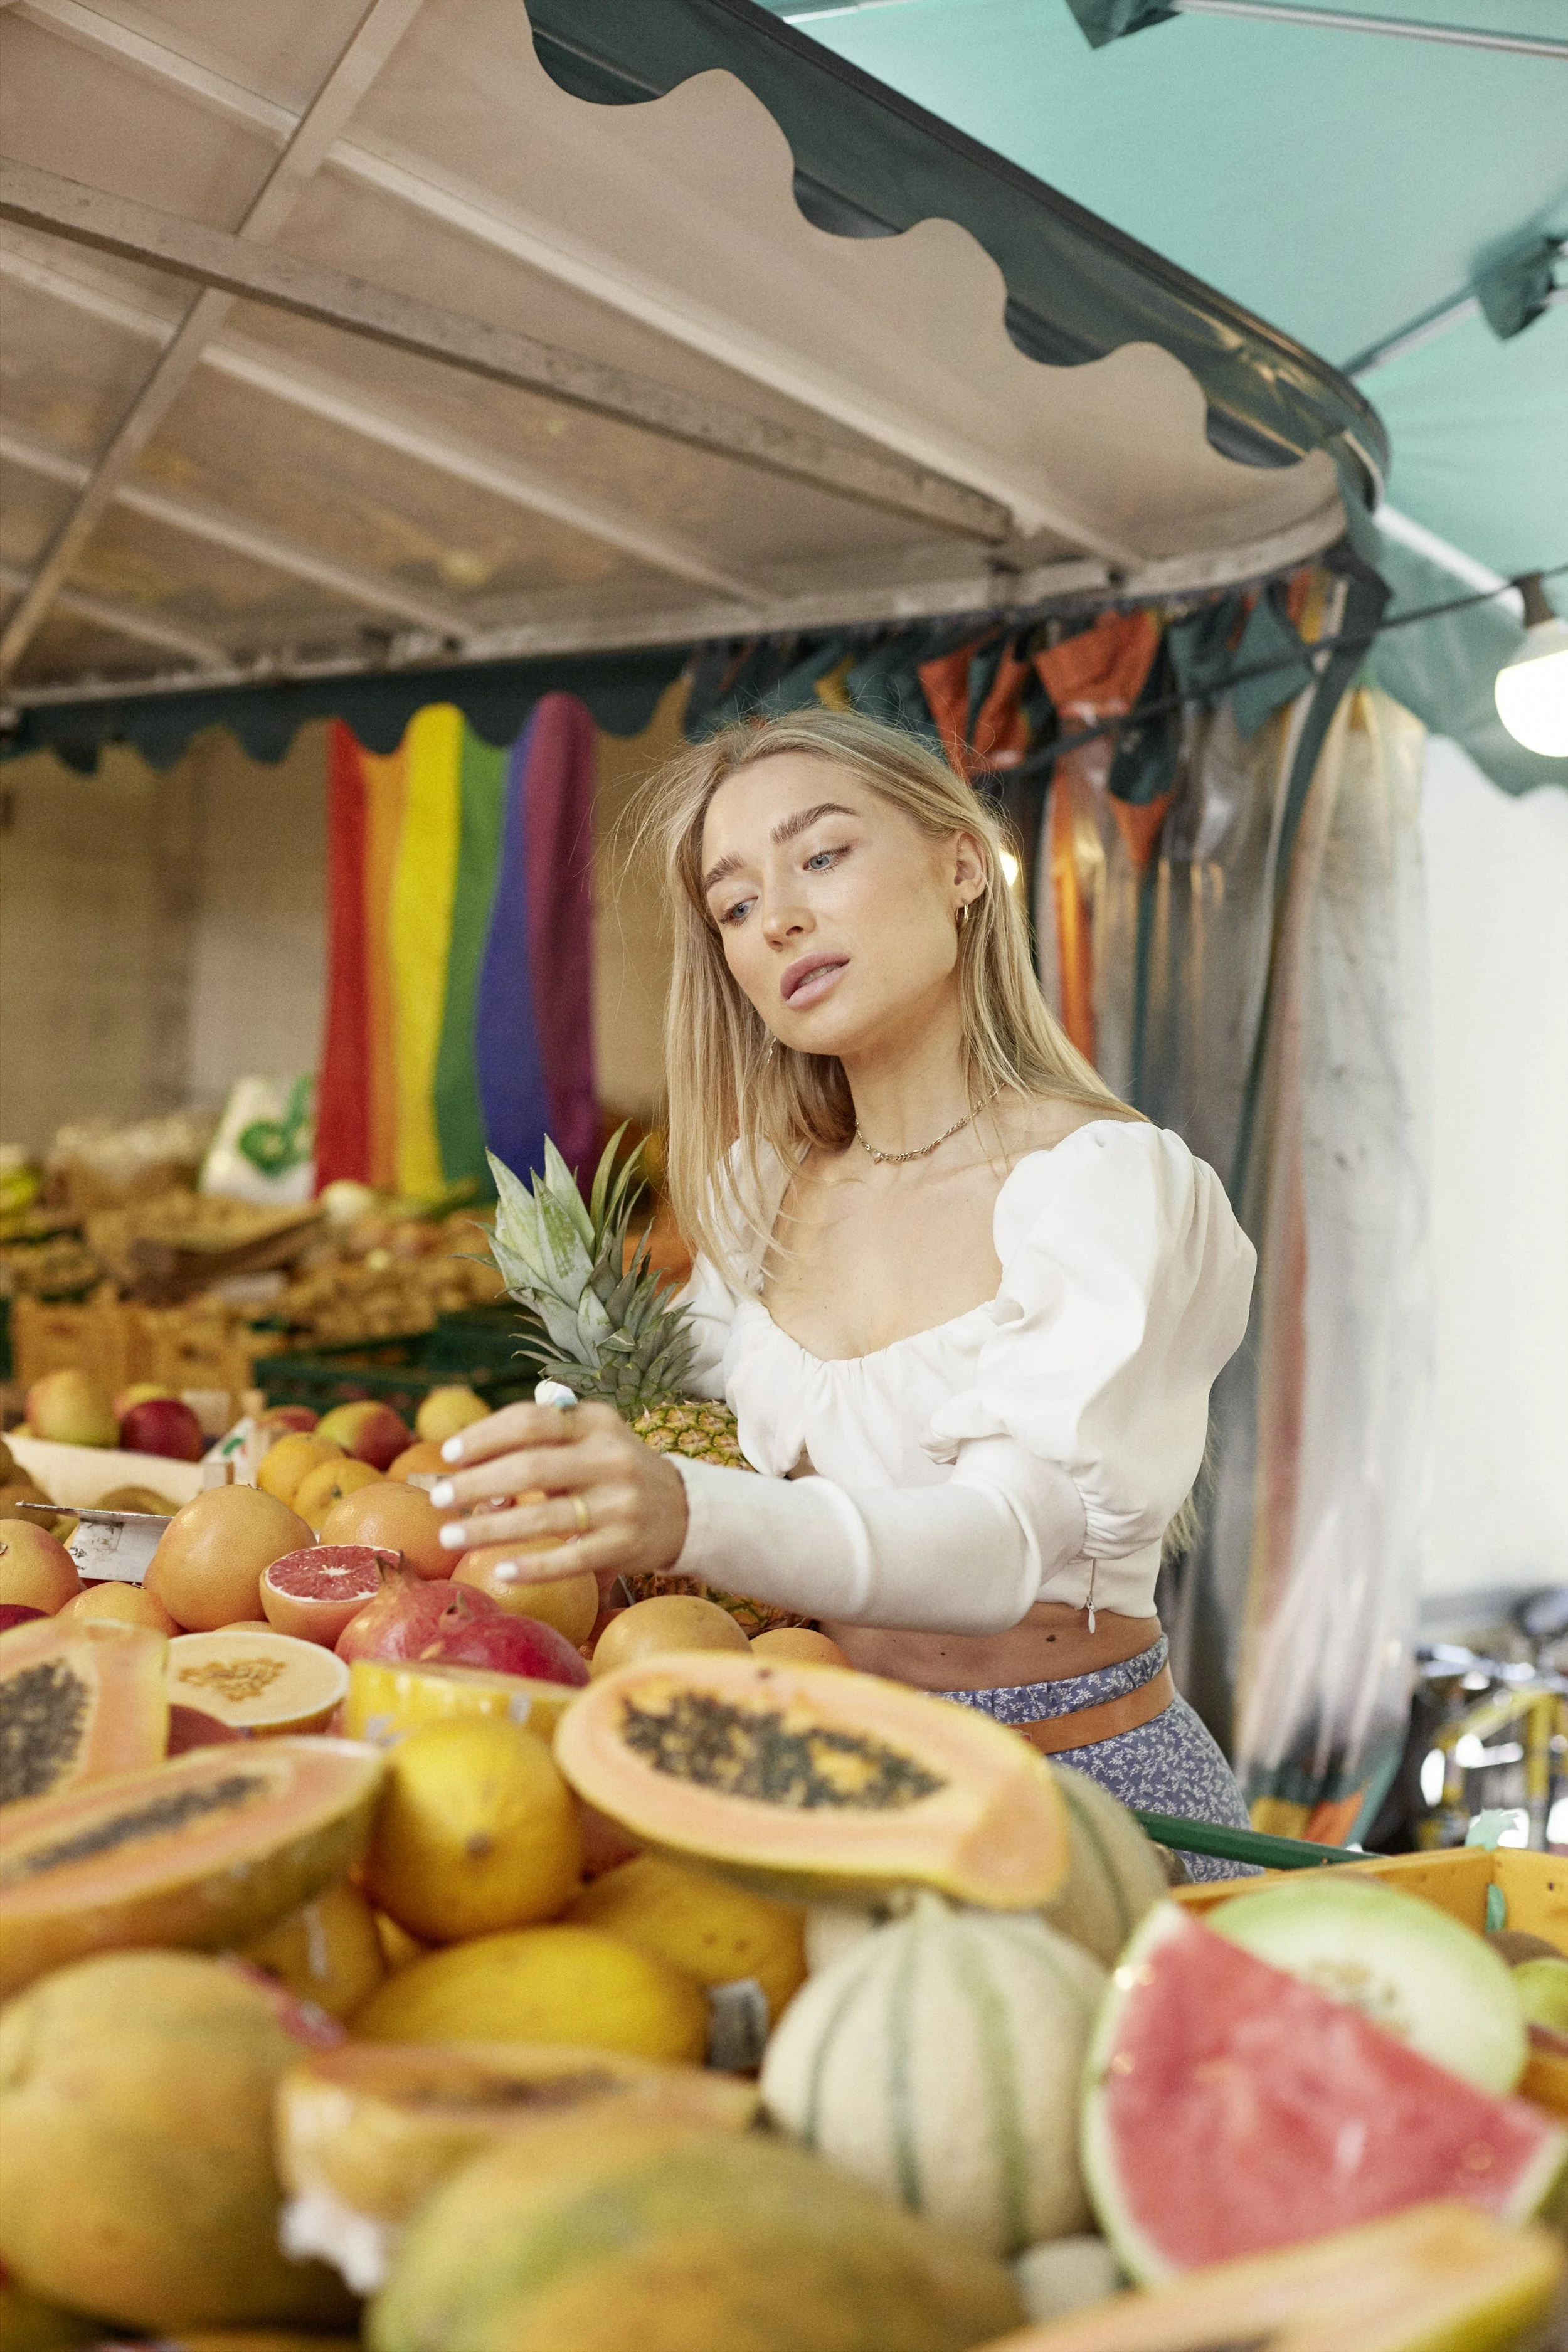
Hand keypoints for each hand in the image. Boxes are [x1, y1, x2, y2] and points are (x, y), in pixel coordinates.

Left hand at [429, 1399, 687, 1591]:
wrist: (682, 1509)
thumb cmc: (613, 1471)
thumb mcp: (588, 1439)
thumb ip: (538, 1442)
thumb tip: (467, 1465)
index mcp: (595, 1422)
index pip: (531, 1421)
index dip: (485, 1436)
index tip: (448, 1453)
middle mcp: (611, 1458)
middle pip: (531, 1467)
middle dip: (477, 1483)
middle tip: (439, 1498)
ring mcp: (620, 1503)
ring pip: (545, 1517)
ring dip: (491, 1528)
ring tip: (450, 1535)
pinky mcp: (625, 1544)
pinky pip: (572, 1558)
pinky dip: (535, 1565)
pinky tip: (501, 1569)